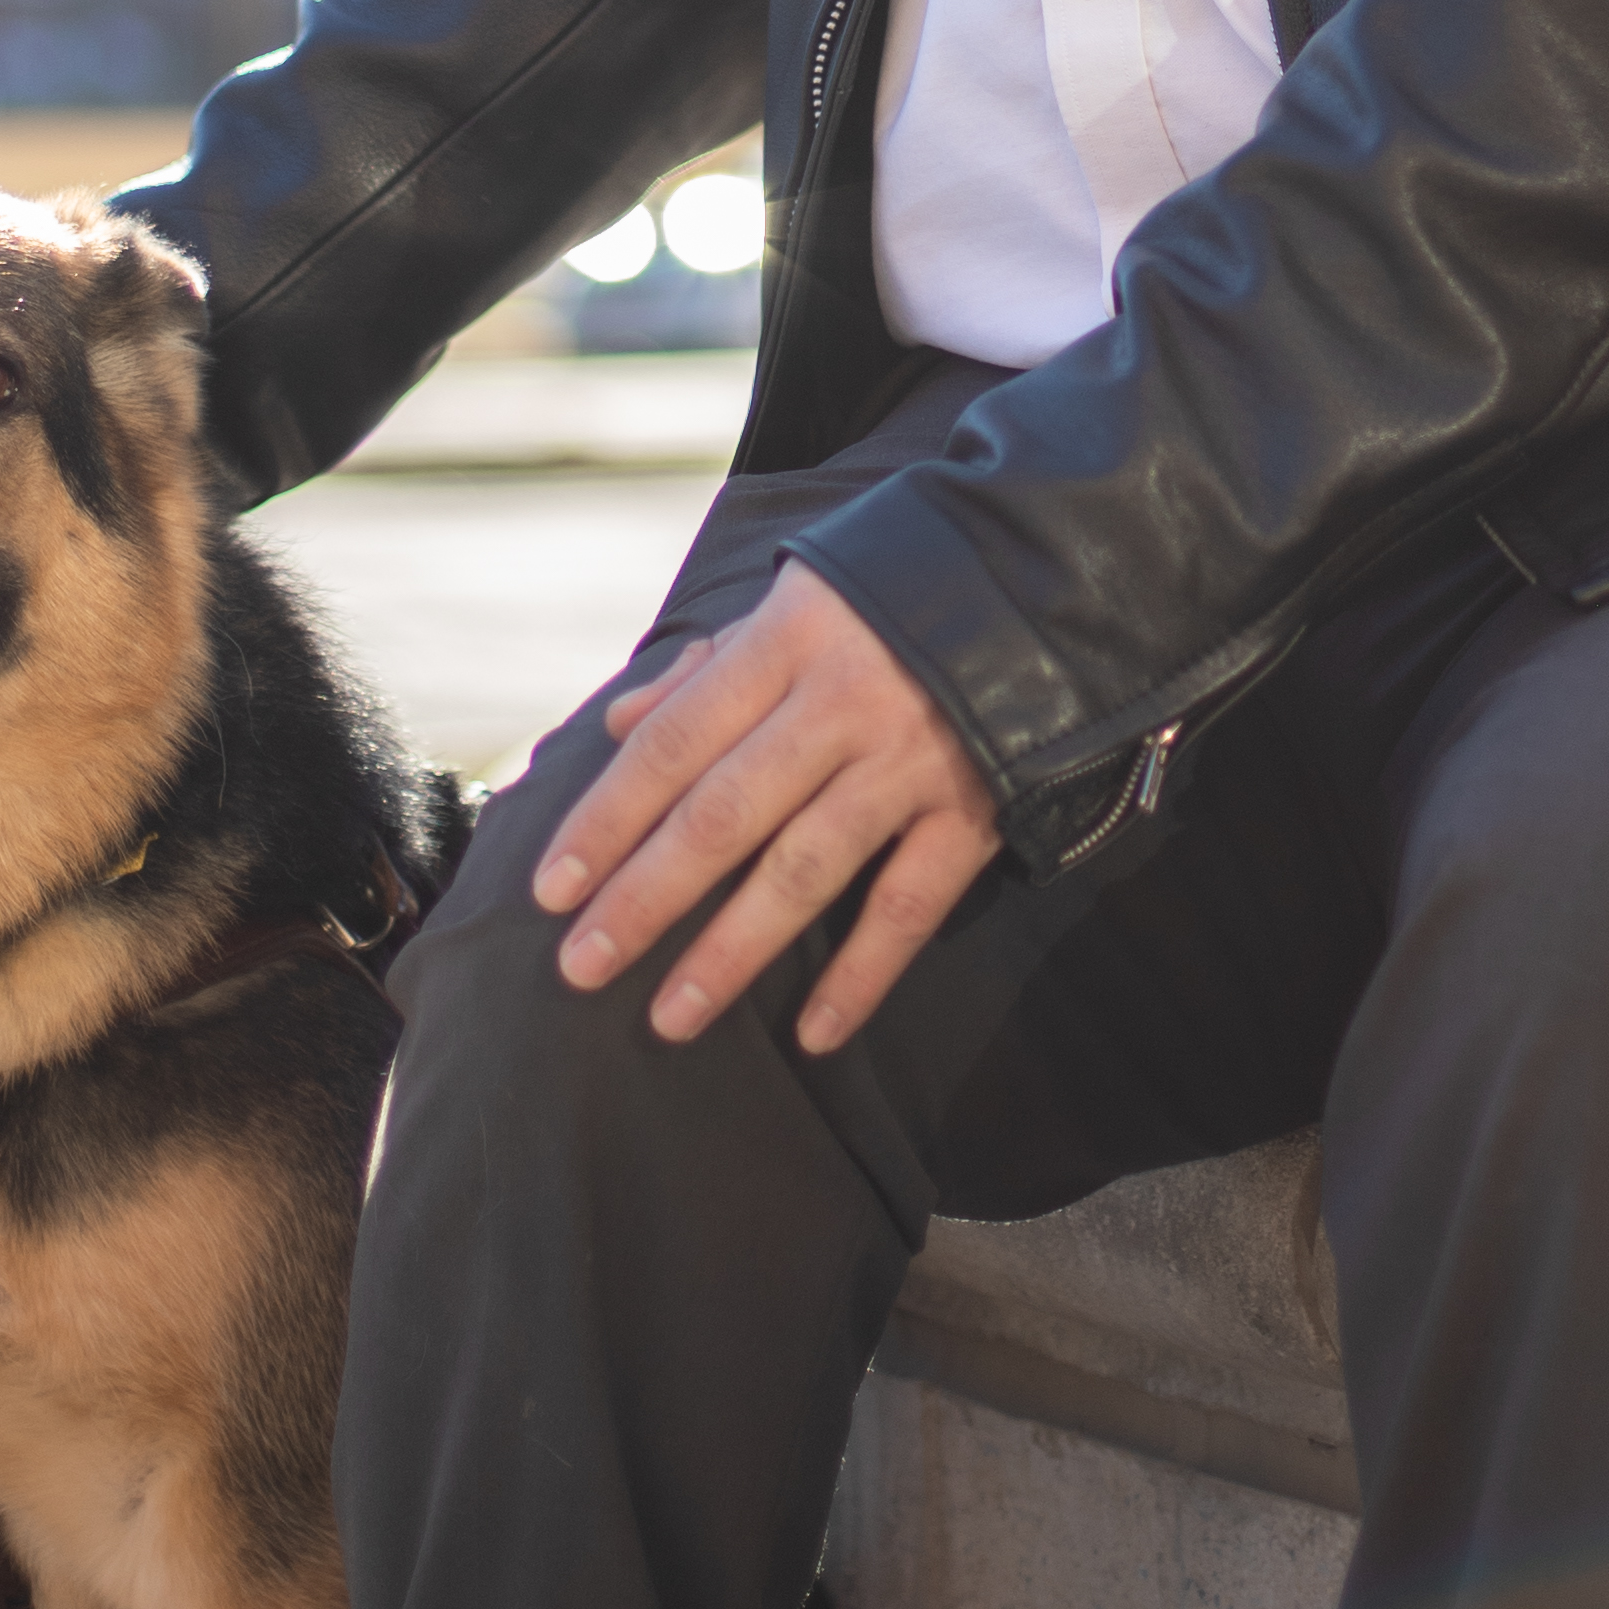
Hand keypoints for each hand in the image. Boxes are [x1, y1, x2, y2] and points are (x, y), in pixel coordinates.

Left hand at [537, 563, 1002, 1052]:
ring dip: (731, 950)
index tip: (551, 888)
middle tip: (581, 967)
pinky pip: (909, 904)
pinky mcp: (974, 808)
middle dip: (645, 898)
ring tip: (668, 1017)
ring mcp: (911, 760)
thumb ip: (708, 670)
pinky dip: (862, 972)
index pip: (673, 743)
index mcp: (786, 642)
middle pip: (723, 815)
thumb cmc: (901, 591)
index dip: (608, 819)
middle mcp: (841, 703)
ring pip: (804, 869)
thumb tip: (618, 725)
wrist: (1056, 574)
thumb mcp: (799, 601)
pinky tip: (814, 1033)